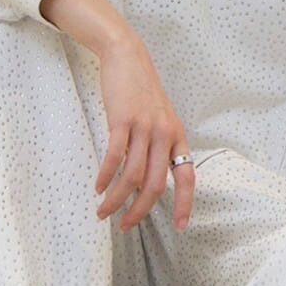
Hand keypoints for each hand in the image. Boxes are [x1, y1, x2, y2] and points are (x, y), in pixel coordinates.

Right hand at [93, 31, 194, 231]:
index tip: (182, 227)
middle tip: (125, 226)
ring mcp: (144, 127)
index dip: (186, 204)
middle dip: (140, 211)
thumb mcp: (161, 119)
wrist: (128, 58)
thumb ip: (160, 146)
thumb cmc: (142, 91)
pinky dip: (106, 176)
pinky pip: (115, 156)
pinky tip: (99, 188)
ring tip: (104, 212)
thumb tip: (150, 180)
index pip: (187, 177)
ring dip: (117, 200)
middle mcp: (164, 135)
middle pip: (156, 185)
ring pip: (133, 176)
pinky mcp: (123, 120)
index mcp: (177, 137)